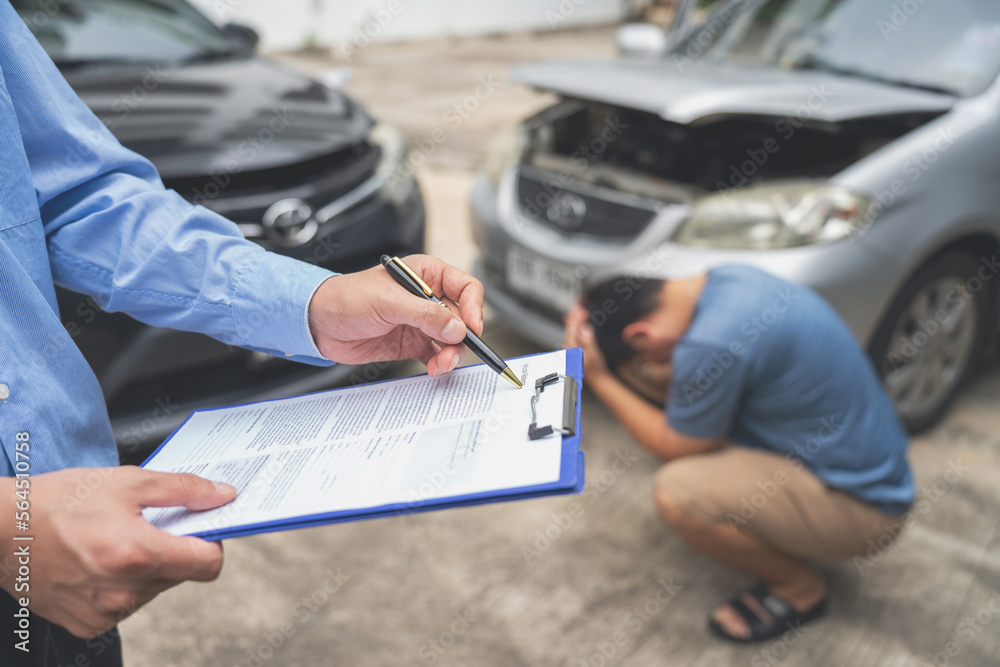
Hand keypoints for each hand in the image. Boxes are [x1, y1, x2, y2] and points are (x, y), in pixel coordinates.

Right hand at [2, 467, 235, 637]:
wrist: (0, 530)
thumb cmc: (58, 501)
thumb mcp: (128, 481)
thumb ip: (183, 489)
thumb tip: (222, 495)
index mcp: (138, 554)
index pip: (208, 563)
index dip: (211, 541)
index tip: (200, 527)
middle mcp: (124, 591)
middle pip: (181, 575)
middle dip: (173, 549)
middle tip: (148, 524)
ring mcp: (105, 612)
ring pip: (154, 590)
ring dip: (147, 567)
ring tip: (115, 540)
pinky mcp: (87, 624)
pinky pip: (125, 605)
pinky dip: (122, 584)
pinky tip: (99, 561)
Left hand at [307, 255, 483, 376]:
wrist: (319, 323)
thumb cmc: (346, 298)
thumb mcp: (388, 302)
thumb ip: (425, 314)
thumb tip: (456, 327)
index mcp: (426, 275)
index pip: (465, 287)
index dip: (474, 307)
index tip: (472, 327)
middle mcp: (427, 298)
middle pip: (462, 318)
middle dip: (461, 338)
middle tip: (452, 352)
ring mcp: (420, 322)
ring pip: (452, 340)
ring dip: (451, 354)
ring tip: (441, 365)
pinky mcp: (412, 342)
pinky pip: (436, 354)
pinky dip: (440, 363)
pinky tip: (435, 369)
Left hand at [564, 303, 609, 378]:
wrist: (598, 377)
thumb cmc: (596, 368)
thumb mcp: (593, 354)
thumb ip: (588, 341)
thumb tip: (585, 329)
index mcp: (572, 349)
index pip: (572, 331)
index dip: (576, 319)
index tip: (580, 310)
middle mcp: (570, 348)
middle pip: (570, 329)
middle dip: (574, 317)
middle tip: (578, 306)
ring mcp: (572, 348)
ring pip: (572, 331)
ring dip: (575, 320)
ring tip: (578, 310)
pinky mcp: (576, 348)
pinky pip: (575, 334)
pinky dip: (576, 326)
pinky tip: (578, 321)